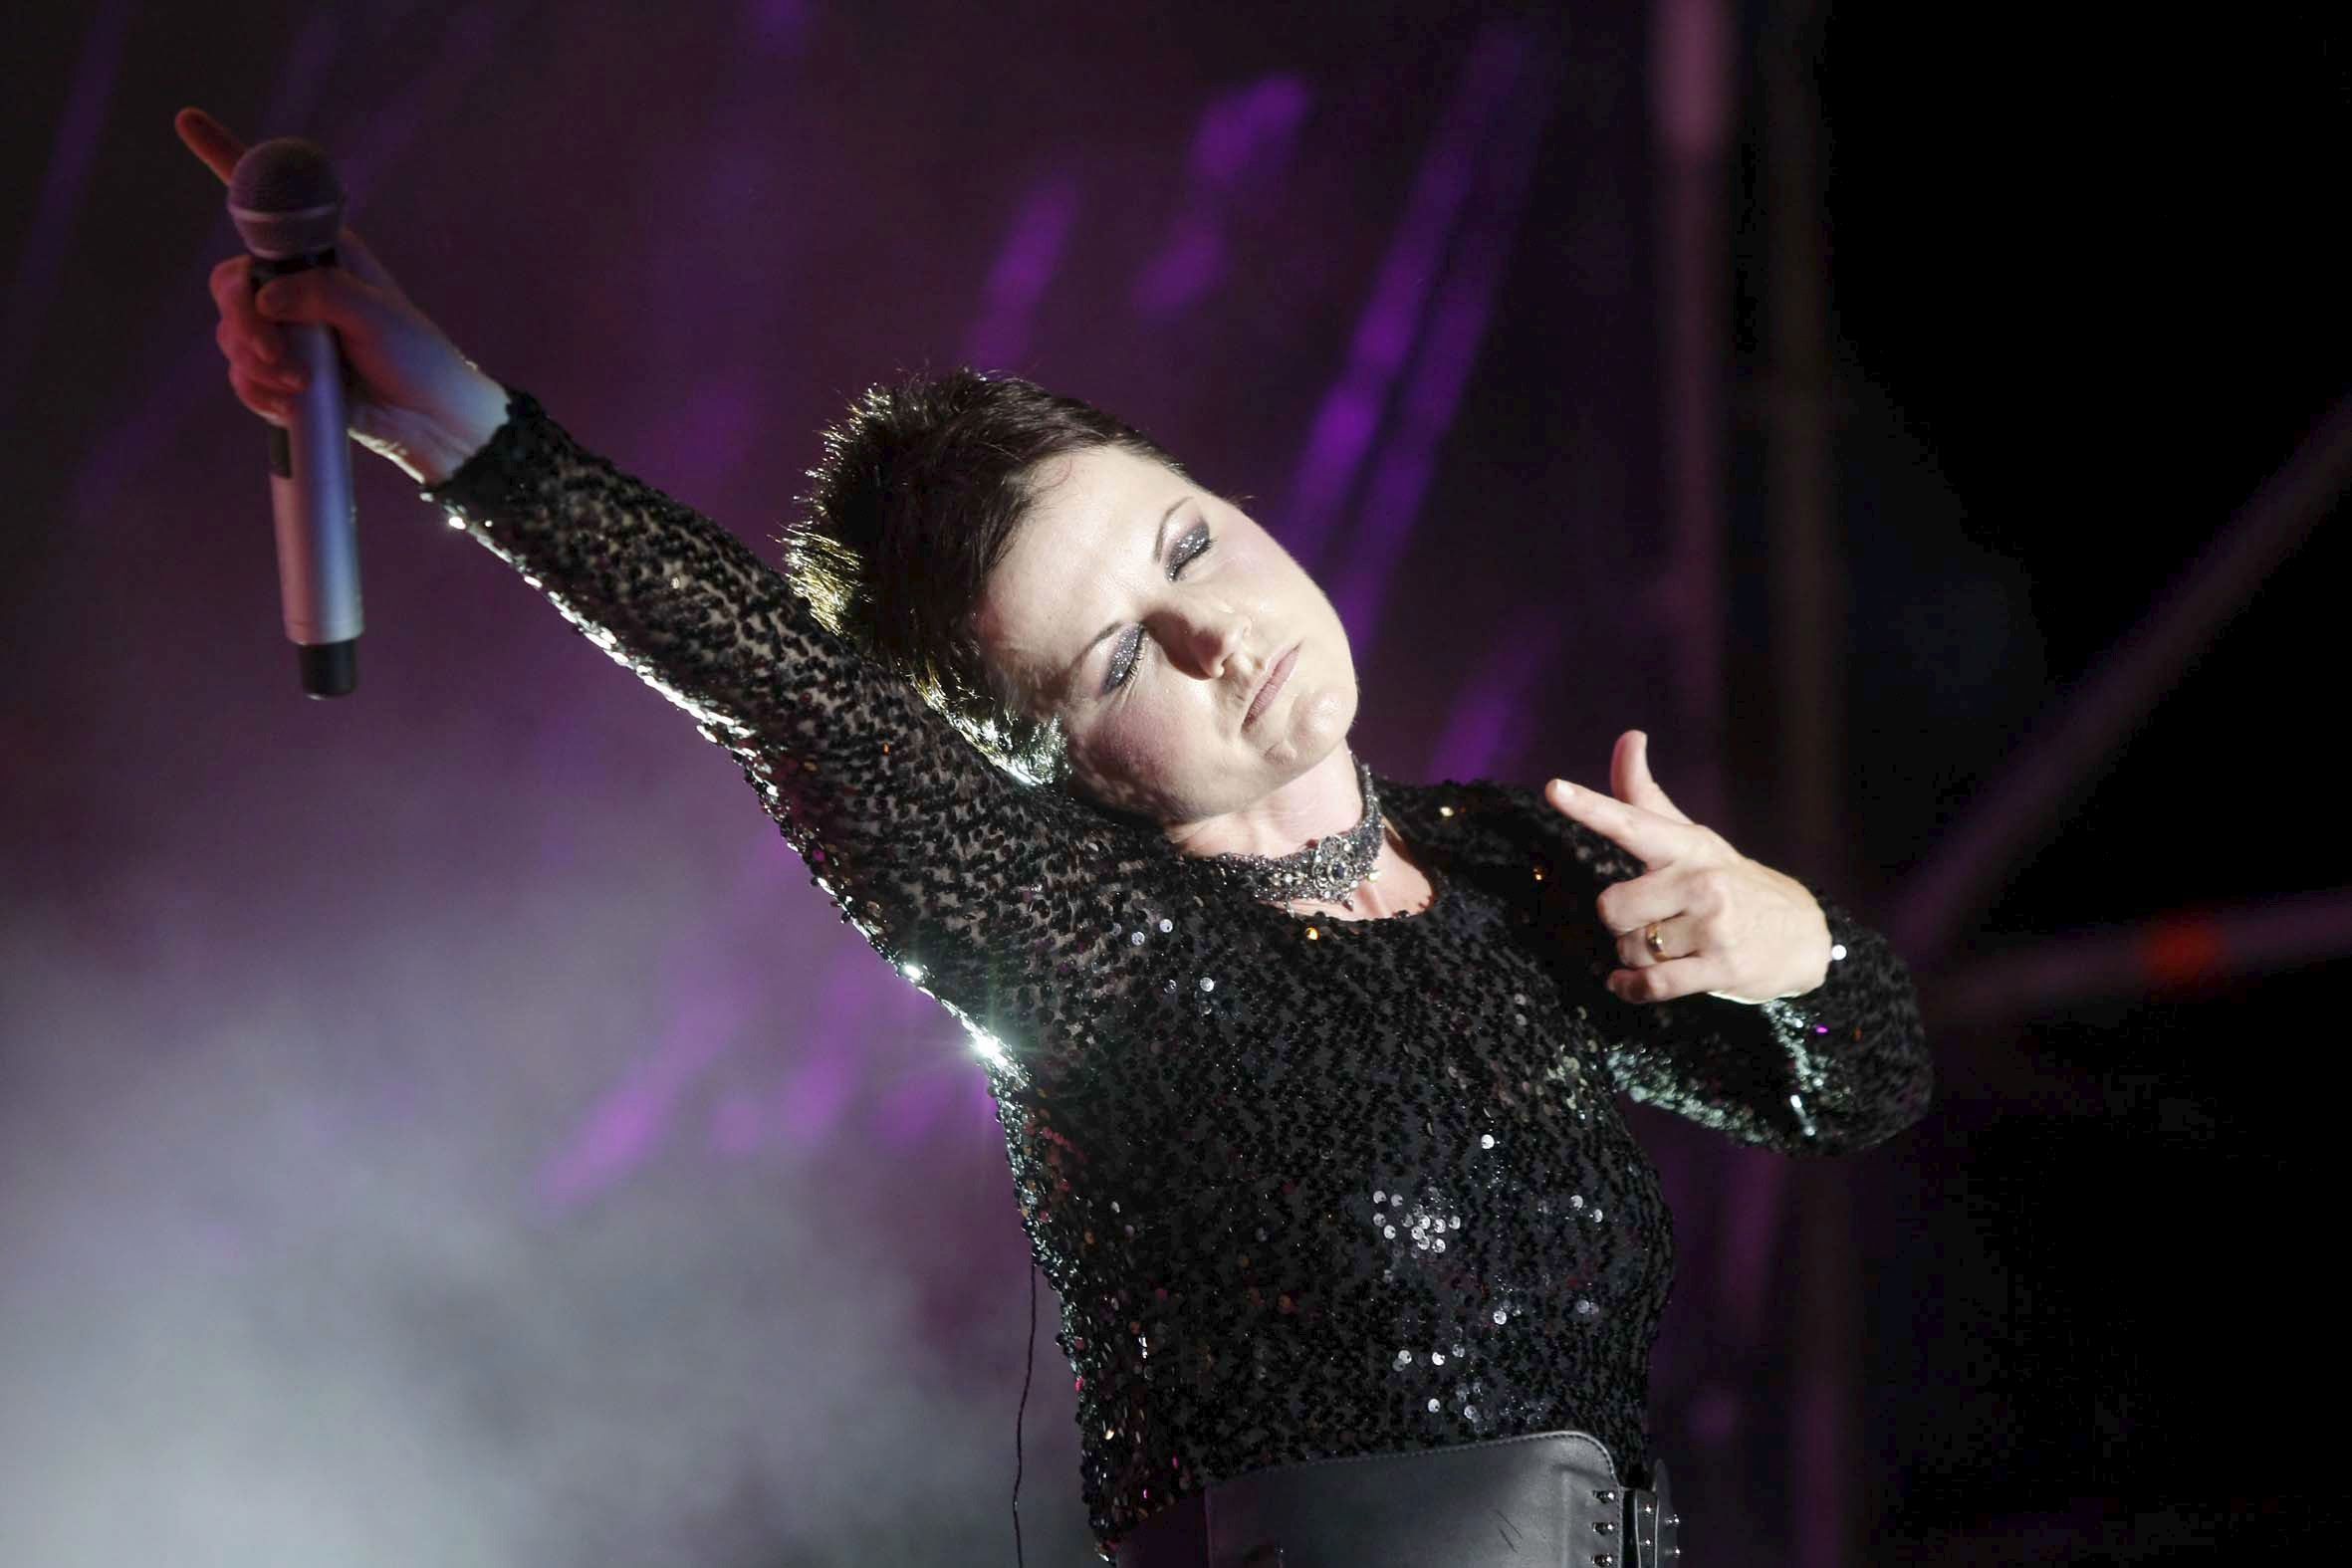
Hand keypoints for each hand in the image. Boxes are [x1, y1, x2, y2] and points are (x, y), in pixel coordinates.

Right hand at [176, 106, 510, 483]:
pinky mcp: (279, 371)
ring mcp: (283, 329)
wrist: (427, 419)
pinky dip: (259, 390)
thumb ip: (324, 295)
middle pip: (230, 285)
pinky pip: (241, 374)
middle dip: (245, 322)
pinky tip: (290, 402)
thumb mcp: (378, 315)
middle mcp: (294, 286)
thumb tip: (266, 298)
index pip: (266, 204)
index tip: (186, 119)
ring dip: (258, 363)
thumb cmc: (415, 356)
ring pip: (230, 333)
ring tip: (301, 384)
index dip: (225, 160)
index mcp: (320, 254)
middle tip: (277, 355)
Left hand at [1543, 730, 1831, 1004]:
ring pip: (1630, 948)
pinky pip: (1651, 983)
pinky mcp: (1720, 967)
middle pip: (1612, 907)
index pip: (1631, 821)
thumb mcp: (1691, 838)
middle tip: (1647, 919)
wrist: (1801, 933)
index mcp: (1686, 846)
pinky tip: (1629, 983)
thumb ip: (1645, 796)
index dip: (1590, 807)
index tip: (1555, 789)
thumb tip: (1629, 737)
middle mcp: (1700, 881)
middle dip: (1619, 921)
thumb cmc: (1729, 880)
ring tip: (1665, 946)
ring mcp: (1713, 925)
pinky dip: (1631, 987)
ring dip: (1634, 955)